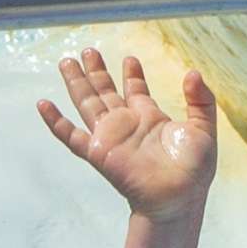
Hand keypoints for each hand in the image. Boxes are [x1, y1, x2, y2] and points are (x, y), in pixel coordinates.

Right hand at [37, 46, 216, 217]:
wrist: (179, 197)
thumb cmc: (194, 170)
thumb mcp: (203, 129)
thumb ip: (201, 100)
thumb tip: (193, 72)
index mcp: (150, 119)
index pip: (136, 91)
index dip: (132, 74)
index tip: (129, 59)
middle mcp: (127, 125)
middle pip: (105, 92)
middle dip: (96, 71)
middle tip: (88, 50)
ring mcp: (110, 137)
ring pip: (87, 104)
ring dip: (76, 83)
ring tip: (67, 61)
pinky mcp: (98, 153)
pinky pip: (71, 136)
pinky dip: (56, 122)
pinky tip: (43, 104)